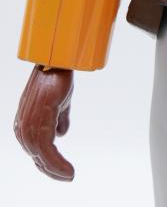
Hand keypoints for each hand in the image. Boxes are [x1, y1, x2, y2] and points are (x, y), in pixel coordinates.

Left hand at [14, 66, 74, 180]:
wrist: (58, 62)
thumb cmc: (57, 79)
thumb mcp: (59, 103)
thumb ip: (59, 119)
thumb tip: (61, 134)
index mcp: (25, 123)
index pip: (34, 149)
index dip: (47, 163)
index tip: (63, 172)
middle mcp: (23, 126)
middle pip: (35, 155)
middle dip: (51, 169)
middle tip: (67, 177)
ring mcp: (30, 123)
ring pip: (40, 155)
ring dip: (55, 168)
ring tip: (69, 175)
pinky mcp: (40, 120)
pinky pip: (46, 149)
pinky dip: (56, 162)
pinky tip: (67, 168)